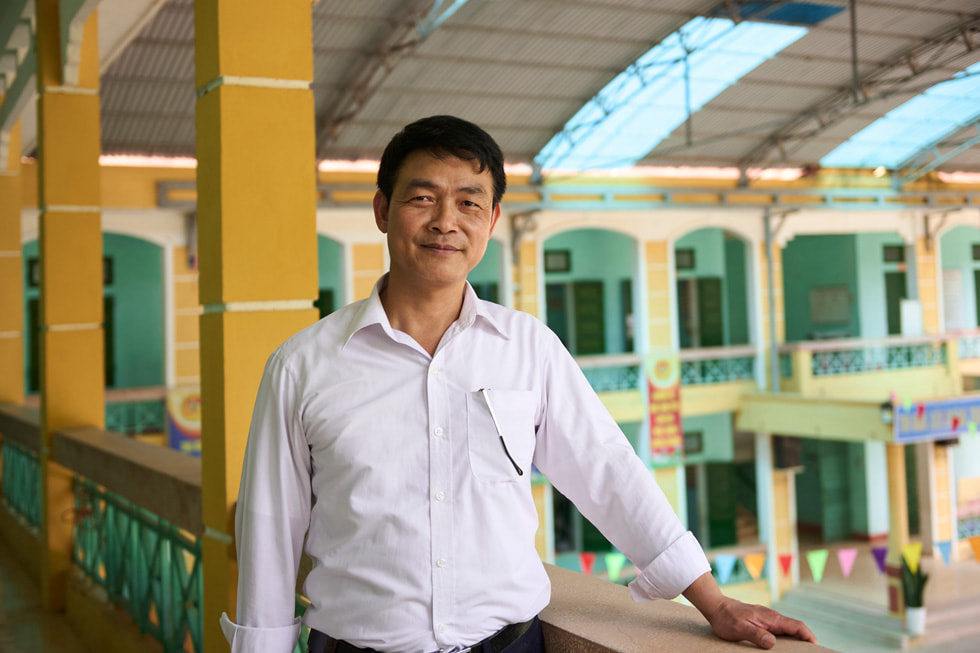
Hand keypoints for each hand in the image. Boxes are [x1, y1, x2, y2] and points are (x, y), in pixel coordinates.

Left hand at [682, 572, 816, 648]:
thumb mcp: (739, 629)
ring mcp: (769, 619)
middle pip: (796, 628)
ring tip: (804, 651)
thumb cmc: (726, 618)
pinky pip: (781, 629)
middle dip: (807, 639)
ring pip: (789, 629)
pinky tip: (787, 647)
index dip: (809, 636)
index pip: (797, 626)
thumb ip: (756, 635)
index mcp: (770, 618)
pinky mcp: (764, 621)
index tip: (816, 646)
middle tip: (814, 652)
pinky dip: (789, 637)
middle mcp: (773, 617)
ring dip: (799, 639)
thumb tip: (772, 642)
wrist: (716, 606)